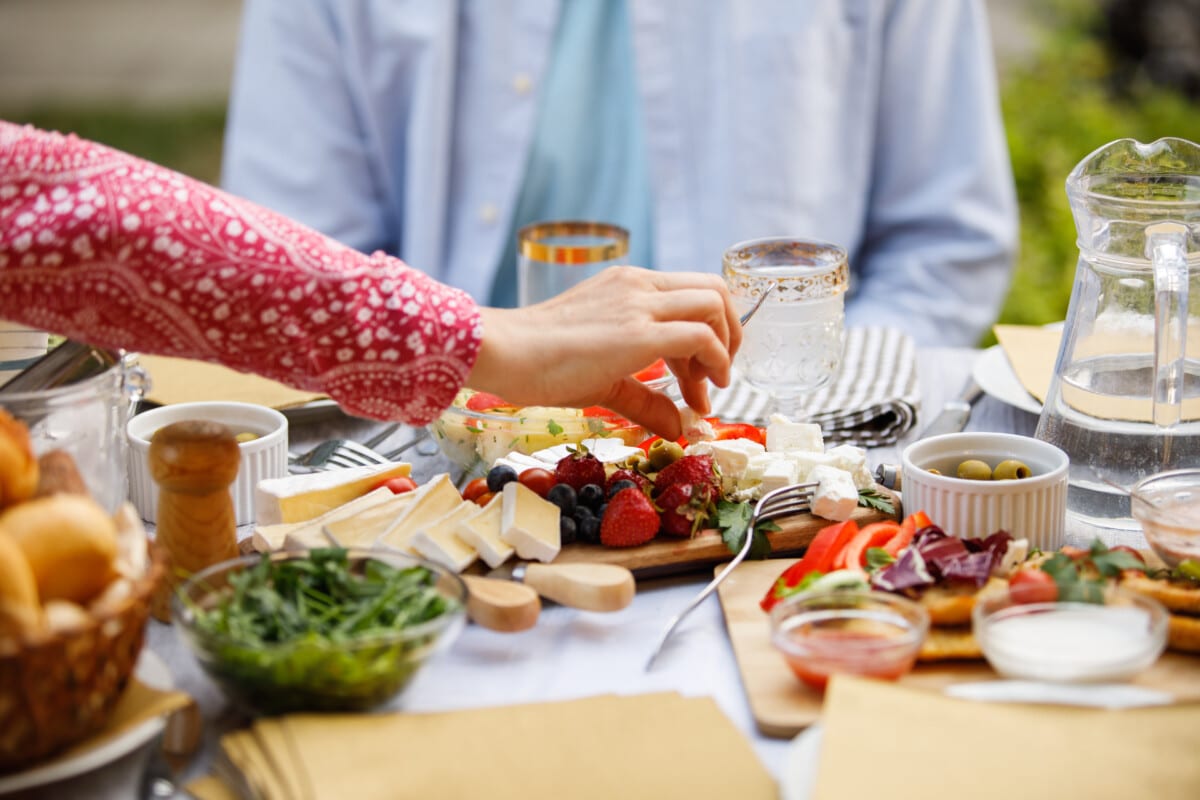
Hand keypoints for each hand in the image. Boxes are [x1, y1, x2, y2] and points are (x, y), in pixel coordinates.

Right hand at [468, 267, 740, 440]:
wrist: (504, 352)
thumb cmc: (540, 362)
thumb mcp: (603, 379)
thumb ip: (645, 399)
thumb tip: (679, 428)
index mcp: (629, 286)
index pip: (692, 293)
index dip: (710, 335)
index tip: (699, 381)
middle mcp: (639, 286)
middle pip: (715, 289)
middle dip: (730, 334)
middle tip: (716, 378)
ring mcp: (639, 304)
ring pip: (713, 304)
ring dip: (724, 348)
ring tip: (709, 389)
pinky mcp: (637, 332)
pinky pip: (699, 335)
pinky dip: (713, 363)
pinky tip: (700, 393)